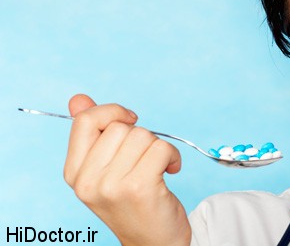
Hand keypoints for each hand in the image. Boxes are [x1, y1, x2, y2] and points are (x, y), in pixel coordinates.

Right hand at [63, 94, 191, 245]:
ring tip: (158, 167)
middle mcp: (87, 181)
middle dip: (140, 136)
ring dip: (158, 147)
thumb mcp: (106, 169)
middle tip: (145, 160)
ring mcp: (111, 186)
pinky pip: (161, 148)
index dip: (113, 112)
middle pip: (120, 127)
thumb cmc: (132, 201)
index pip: (86, 121)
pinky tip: (171, 171)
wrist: (153, 242)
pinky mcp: (138, 187)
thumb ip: (93, 133)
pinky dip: (173, 155)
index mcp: (74, 173)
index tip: (131, 120)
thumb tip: (78, 99)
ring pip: (143, 135)